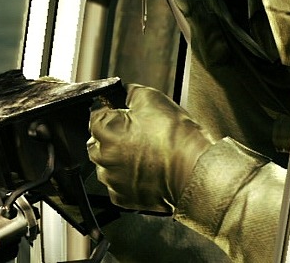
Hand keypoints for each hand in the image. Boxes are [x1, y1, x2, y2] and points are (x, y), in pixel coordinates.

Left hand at [87, 84, 212, 212]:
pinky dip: (125, 178)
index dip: (107, 109)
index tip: (115, 110)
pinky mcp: (124, 198)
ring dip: (116, 158)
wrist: (194, 171)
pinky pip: (116, 185)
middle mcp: (105, 157)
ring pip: (105, 165)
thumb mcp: (153, 99)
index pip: (95, 114)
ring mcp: (113, 180)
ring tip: (140, 153)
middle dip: (109, 135)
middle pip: (96, 141)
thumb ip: (131, 92)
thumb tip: (124, 92)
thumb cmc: (176, 138)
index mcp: (107, 131)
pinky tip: (142, 170)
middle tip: (131, 132)